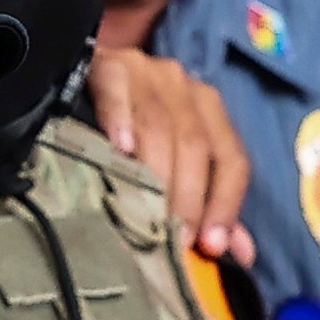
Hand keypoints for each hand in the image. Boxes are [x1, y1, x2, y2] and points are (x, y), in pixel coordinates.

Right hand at [89, 49, 254, 262]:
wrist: (77, 74)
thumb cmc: (132, 128)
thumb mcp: (173, 161)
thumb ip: (207, 204)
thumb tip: (242, 254)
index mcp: (209, 109)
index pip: (231, 158)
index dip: (225, 203)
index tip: (211, 246)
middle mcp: (183, 86)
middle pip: (196, 144)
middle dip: (189, 197)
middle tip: (174, 240)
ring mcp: (145, 71)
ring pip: (159, 124)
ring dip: (157, 172)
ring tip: (147, 212)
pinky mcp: (106, 64)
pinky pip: (116, 91)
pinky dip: (120, 120)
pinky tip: (119, 148)